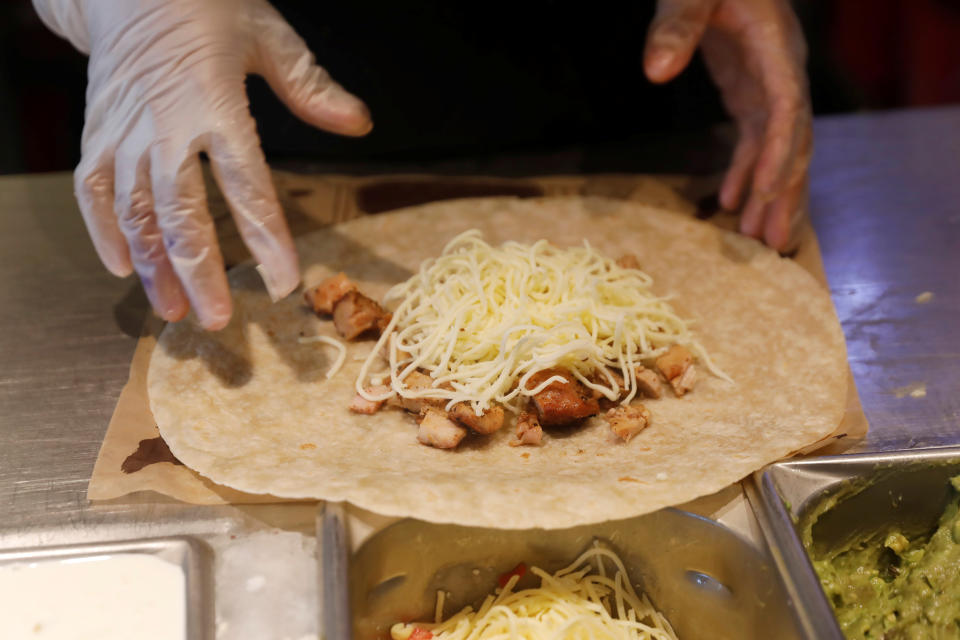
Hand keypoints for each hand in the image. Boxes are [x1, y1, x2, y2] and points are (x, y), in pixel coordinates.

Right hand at [33, 0, 371, 327]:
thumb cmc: (206, 6)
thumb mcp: (268, 35)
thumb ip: (312, 88)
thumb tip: (360, 124)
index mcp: (215, 104)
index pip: (247, 186)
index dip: (266, 239)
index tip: (283, 283)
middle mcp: (165, 127)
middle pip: (180, 214)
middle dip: (199, 272)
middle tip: (216, 318)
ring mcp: (125, 133)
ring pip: (134, 213)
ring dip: (152, 267)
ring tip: (173, 310)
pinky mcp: (97, 133)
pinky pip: (92, 191)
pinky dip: (103, 232)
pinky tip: (121, 268)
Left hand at [643, 0, 811, 250]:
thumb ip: (676, 25)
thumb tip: (656, 72)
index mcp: (775, 48)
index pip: (787, 109)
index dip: (779, 154)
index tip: (765, 195)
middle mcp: (782, 70)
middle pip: (794, 141)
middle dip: (786, 193)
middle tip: (775, 243)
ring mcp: (769, 82)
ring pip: (780, 147)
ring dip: (771, 194)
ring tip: (759, 241)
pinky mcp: (751, 88)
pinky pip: (755, 138)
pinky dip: (745, 171)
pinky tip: (730, 203)